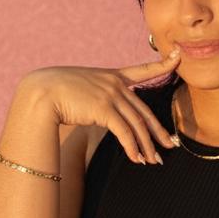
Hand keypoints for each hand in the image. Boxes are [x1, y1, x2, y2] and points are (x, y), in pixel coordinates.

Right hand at [19, 48, 181, 164]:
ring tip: (153, 161)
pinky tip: (136, 159)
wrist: (40, 92)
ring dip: (146, 145)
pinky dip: (132, 147)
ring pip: (137, 124)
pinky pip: (125, 132)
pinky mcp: (104, 109)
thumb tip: (100, 112)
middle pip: (143, 110)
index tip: (178, 57)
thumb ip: (96, 96)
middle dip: (157, 131)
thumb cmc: (53, 91)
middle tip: (169, 145)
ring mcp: (111, 95)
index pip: (142, 70)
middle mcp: (115, 84)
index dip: (162, 64)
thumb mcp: (79, 88)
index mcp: (111, 75)